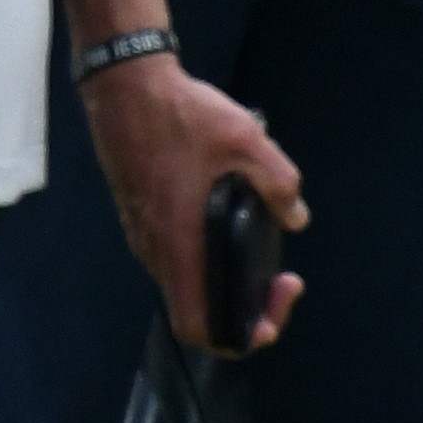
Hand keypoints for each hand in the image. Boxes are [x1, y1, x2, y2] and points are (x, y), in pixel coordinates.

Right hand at [77, 46, 303, 357]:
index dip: (241, 336)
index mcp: (178, 246)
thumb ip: (279, 184)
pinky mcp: (141, 216)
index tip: (272, 301)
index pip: (198, 328)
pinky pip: (177, 257)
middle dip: (246, 306)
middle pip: (198, 311)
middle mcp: (155, 251)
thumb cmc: (182, 116)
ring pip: (187, 282)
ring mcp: (143, 235)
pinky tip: (230, 219)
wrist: (127, 86)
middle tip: (280, 279)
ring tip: (261, 249)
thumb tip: (295, 218)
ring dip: (227, 280)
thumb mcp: (248, 141)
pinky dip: (208, 256)